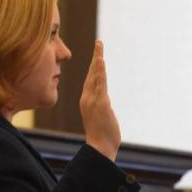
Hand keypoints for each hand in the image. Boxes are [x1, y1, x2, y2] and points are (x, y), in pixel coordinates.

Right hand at [80, 40, 120, 160]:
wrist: (99, 148)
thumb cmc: (101, 136)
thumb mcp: (100, 118)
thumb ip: (101, 108)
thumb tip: (104, 105)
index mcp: (87, 100)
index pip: (91, 79)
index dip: (95, 66)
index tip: (98, 54)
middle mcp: (87, 98)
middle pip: (92, 73)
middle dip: (96, 57)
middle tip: (99, 42)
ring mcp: (93, 100)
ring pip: (95, 76)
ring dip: (98, 60)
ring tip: (100, 46)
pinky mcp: (100, 103)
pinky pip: (100, 84)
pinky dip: (100, 72)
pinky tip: (101, 61)